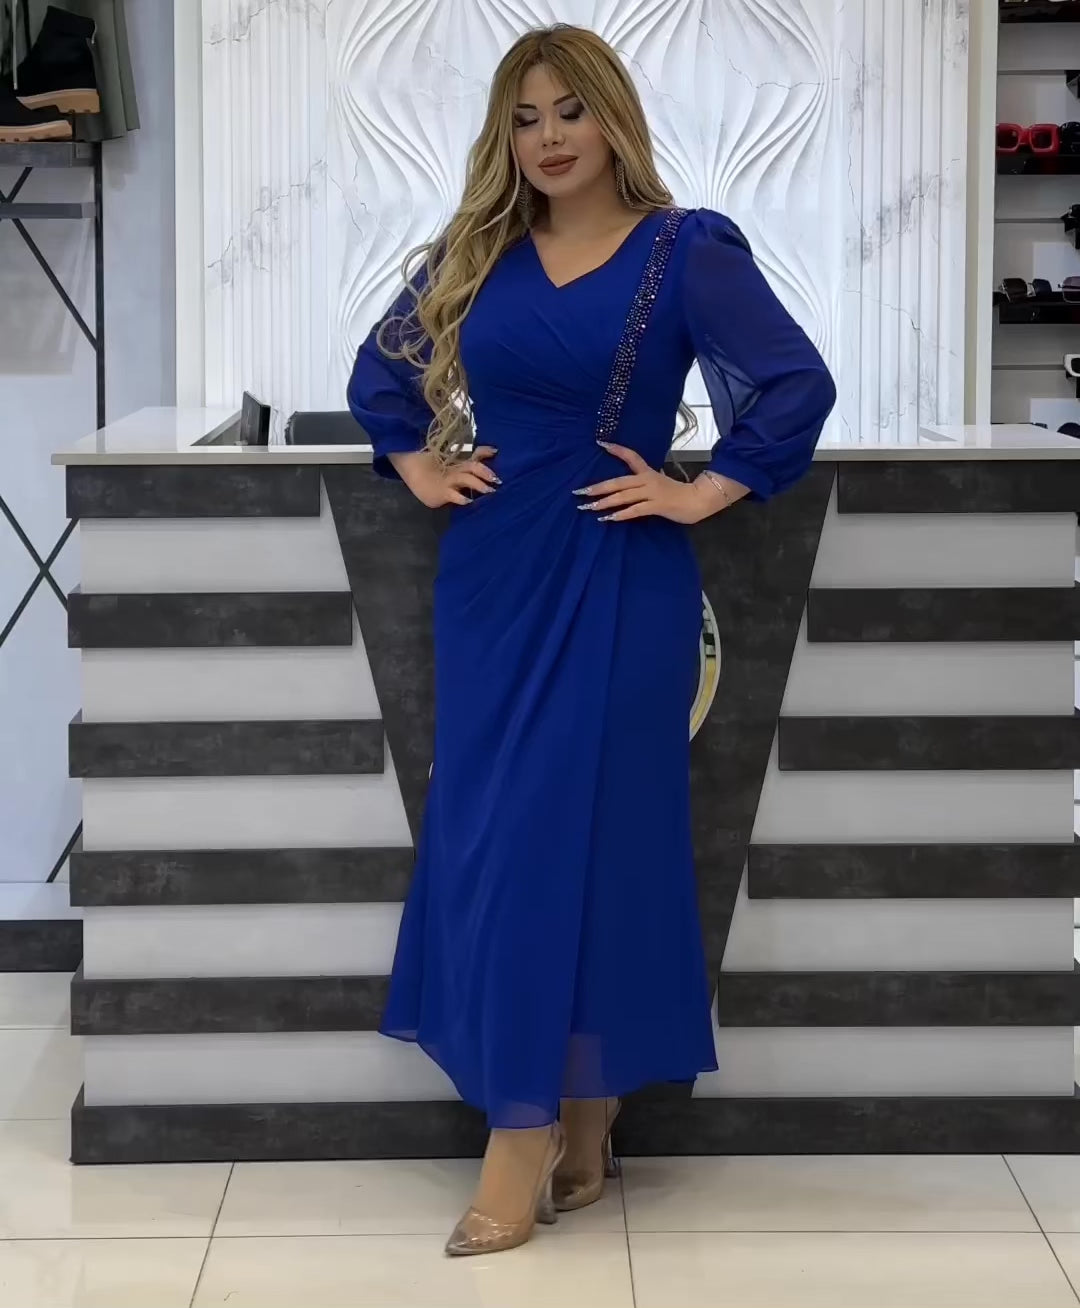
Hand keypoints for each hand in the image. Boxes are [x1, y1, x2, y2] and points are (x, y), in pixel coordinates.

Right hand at [390, 445, 498, 508]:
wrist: (409, 470)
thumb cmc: (430, 468)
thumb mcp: (448, 463)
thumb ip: (465, 461)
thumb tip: (487, 457)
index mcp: (458, 459)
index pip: (474, 453)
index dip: (485, 451)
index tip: (495, 451)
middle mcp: (455, 467)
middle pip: (472, 466)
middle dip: (485, 471)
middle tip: (496, 478)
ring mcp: (448, 479)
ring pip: (466, 479)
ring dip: (478, 484)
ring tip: (489, 490)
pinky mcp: (442, 492)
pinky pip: (454, 495)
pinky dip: (462, 498)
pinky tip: (468, 501)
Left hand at [574, 442, 737, 524]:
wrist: (697, 501)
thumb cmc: (677, 493)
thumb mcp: (660, 481)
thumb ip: (644, 482)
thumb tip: (628, 486)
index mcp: (648, 472)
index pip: (632, 456)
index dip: (617, 450)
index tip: (602, 443)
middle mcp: (647, 480)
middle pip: (619, 482)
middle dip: (598, 487)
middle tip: (579, 492)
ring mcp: (652, 492)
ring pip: (624, 496)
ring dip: (605, 502)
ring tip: (589, 507)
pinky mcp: (656, 505)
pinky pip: (635, 510)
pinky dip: (621, 514)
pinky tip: (608, 519)